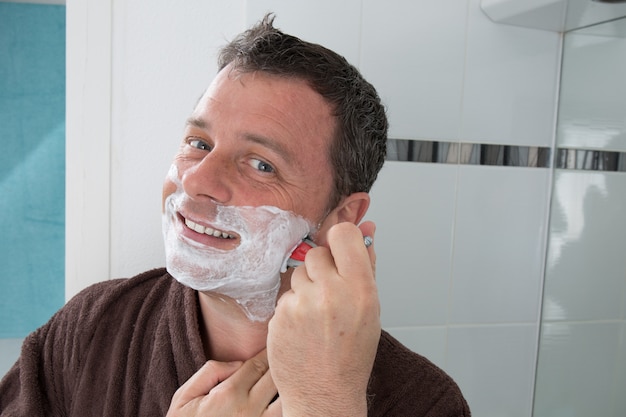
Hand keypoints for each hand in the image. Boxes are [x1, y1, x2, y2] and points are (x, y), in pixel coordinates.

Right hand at [166, 349, 281, 415]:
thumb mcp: (184, 398)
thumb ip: (210, 372)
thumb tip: (238, 363)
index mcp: (229, 395)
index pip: (259, 365)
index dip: (270, 351)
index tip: (277, 342)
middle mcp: (249, 410)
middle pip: (278, 378)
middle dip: (283, 364)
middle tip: (292, 354)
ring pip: (289, 399)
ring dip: (291, 387)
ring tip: (294, 377)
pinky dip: (290, 407)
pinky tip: (289, 400)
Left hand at [267, 221, 380, 416]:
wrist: (325, 395)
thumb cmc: (351, 354)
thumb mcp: (371, 309)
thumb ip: (367, 265)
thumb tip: (367, 229)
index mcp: (361, 289)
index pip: (342, 234)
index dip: (340, 240)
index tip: (340, 252)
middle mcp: (331, 293)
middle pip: (317, 253)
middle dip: (323, 269)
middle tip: (329, 295)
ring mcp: (303, 304)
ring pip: (299, 273)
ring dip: (306, 288)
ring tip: (317, 316)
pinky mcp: (280, 316)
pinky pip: (285, 295)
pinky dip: (292, 307)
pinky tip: (302, 328)